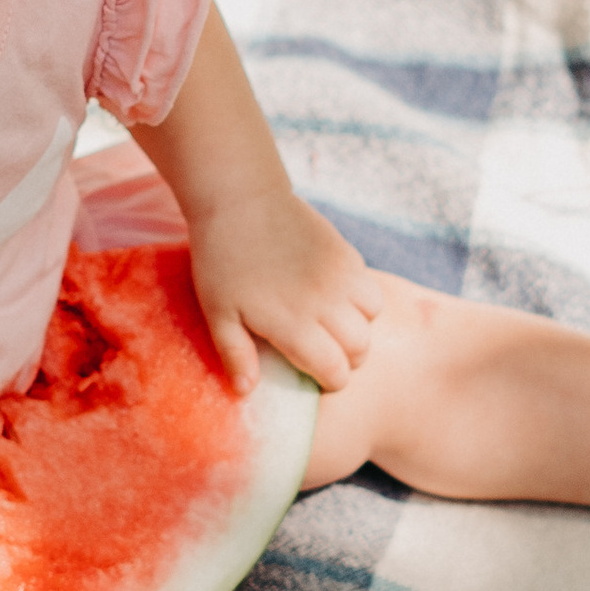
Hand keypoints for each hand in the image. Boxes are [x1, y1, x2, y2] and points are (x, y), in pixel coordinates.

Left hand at [188, 187, 380, 395]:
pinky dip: (360, 298)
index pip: (336, 372)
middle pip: (360, 349)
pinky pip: (369, 286)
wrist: (239, 199)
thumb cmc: (221, 260)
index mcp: (294, 324)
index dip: (329, 381)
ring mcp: (340, 275)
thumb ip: (235, 354)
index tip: (315, 375)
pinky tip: (334, 294)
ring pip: (372, 318)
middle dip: (346, 358)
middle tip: (323, 351)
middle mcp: (326, 303)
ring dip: (357, 327)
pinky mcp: (346, 252)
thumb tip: (246, 391)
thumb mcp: (217, 313)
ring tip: (332, 323)